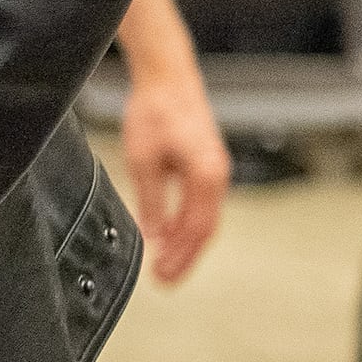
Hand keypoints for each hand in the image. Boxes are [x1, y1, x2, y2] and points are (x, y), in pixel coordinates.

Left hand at [118, 61, 227, 284]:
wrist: (168, 79)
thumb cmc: (155, 112)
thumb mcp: (143, 160)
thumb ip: (151, 201)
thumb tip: (153, 236)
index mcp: (206, 176)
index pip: (196, 229)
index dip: (180, 257)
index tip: (162, 276)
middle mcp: (218, 175)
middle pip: (205, 228)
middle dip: (185, 257)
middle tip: (164, 281)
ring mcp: (215, 170)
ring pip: (204, 217)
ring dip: (185, 243)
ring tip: (165, 265)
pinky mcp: (207, 165)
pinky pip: (200, 203)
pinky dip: (186, 223)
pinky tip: (168, 235)